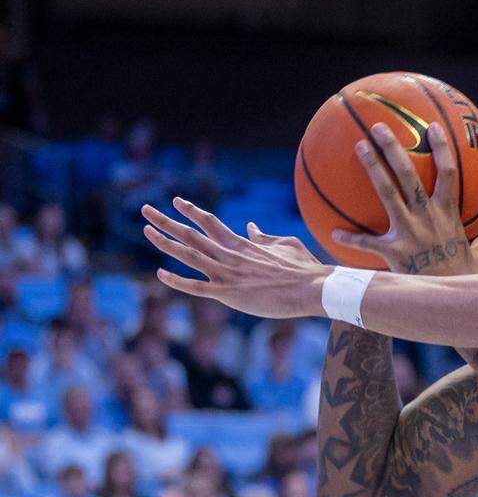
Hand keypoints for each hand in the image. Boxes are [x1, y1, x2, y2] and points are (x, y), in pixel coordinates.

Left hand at [142, 198, 330, 318]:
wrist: (312, 288)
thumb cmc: (304, 267)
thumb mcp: (285, 244)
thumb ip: (264, 237)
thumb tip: (251, 227)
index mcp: (242, 244)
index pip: (210, 222)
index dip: (191, 211)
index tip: (176, 201)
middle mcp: (230, 255)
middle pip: (191, 235)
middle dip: (166, 221)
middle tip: (146, 209)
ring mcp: (227, 274)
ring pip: (189, 256)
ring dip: (165, 243)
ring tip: (147, 230)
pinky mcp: (229, 294)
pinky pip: (196, 287)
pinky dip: (176, 280)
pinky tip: (160, 273)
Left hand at [331, 122, 477, 276]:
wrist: (449, 300)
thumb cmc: (462, 277)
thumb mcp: (476, 258)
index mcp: (448, 213)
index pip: (448, 172)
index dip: (441, 148)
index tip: (433, 126)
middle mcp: (427, 216)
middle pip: (409, 174)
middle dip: (393, 148)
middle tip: (378, 127)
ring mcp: (409, 231)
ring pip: (387, 193)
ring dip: (372, 168)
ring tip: (359, 147)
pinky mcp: (394, 252)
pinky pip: (368, 243)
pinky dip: (350, 238)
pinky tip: (335, 232)